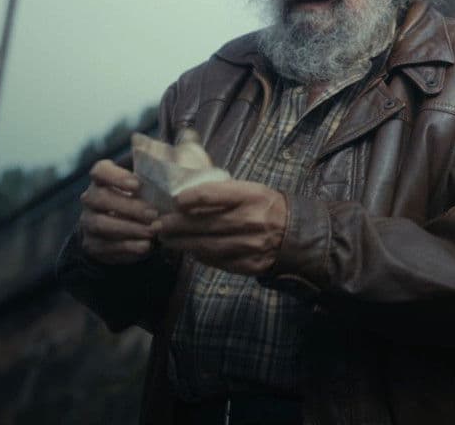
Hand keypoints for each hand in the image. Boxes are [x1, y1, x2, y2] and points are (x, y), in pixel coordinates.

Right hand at [79, 160, 158, 264]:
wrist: (129, 230)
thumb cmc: (145, 199)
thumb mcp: (151, 184)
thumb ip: (157, 172)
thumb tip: (177, 157)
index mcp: (103, 178)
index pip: (100, 171)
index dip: (116, 177)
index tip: (137, 185)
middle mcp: (91, 198)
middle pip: (99, 198)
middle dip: (128, 206)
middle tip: (153, 214)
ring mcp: (89, 221)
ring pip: (101, 223)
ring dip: (128, 228)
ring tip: (152, 231)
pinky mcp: (93, 244)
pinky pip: (105, 246)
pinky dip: (127, 246)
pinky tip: (145, 246)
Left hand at [153, 180, 287, 275]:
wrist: (296, 233)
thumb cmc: (266, 206)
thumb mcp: (250, 190)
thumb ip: (221, 192)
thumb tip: (184, 196)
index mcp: (252, 196)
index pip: (210, 195)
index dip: (186, 199)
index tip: (173, 202)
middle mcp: (251, 221)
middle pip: (203, 224)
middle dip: (175, 225)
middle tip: (158, 225)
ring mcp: (250, 245)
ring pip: (206, 246)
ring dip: (182, 244)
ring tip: (167, 240)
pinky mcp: (249, 264)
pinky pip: (217, 261)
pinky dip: (200, 256)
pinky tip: (190, 251)